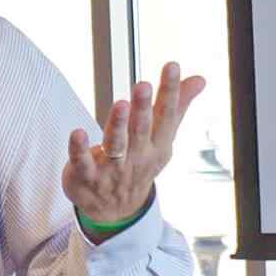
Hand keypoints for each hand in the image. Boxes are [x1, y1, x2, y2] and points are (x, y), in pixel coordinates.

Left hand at [63, 61, 206, 226]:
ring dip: (117, 125)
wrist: (116, 210)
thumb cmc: (140, 163)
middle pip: (141, 130)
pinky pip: (82, 162)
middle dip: (143, 107)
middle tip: (143, 85)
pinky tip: (76, 132)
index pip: (166, 115)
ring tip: (120, 104)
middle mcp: (137, 156)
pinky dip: (79, 149)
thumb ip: (178, 106)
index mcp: (157, 144)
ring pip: (116, 145)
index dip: (170, 91)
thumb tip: (200, 78)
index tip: (171, 65)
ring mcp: (112, 168)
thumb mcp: (161, 138)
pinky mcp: (86, 176)